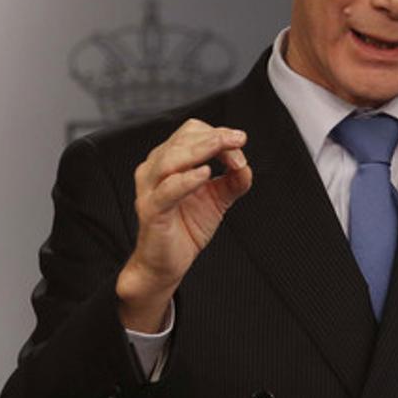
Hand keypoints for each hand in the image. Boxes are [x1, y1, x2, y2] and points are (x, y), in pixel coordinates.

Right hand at [116, 119, 252, 330]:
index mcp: (169, 161)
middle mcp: (155, 170)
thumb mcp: (218, 200)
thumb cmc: (185, 227)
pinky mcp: (152, 211)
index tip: (240, 142)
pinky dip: (187, 179)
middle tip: (239, 141)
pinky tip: (204, 174)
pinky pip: (167, 191)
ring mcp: (150, 190)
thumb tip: (246, 167)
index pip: (191, 133)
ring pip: (171, 159)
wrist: (166, 264)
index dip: (218, 135)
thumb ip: (233, 181)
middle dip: (214, 138)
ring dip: (202, 150)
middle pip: (182, 140)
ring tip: (225, 150)